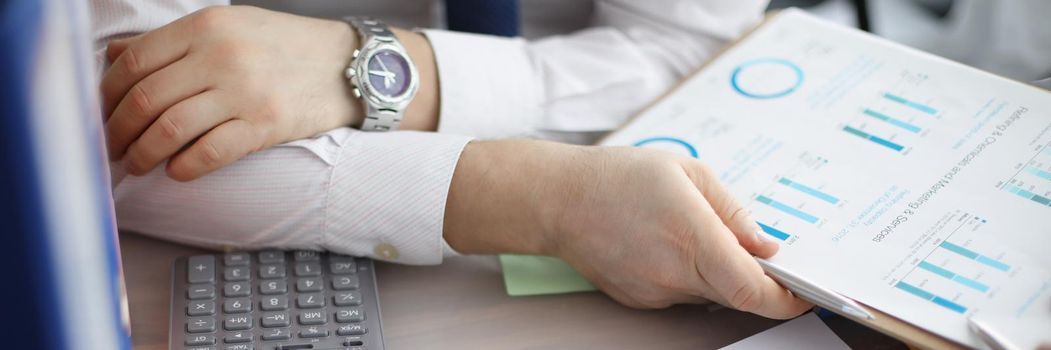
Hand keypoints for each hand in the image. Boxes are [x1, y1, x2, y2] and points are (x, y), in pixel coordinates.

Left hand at [101, 6, 358, 180]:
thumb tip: (115, 57)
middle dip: (118, 130)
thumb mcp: (231, 25)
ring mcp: (245, 91)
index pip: (135, 61)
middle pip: (146, 99)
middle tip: (111, 147)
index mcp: (208, 25)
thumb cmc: (286, 46)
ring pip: (170, 129)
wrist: (349, 65)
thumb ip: (176, 40)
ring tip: (137, 164)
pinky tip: (178, 171)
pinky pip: (209, 153)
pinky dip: (184, 167)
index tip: (102, 113)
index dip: (108, 94)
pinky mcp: (266, 125)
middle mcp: (222, 54)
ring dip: (143, 154)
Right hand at [444, 140, 811, 318]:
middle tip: (763, 255)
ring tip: (695, 232)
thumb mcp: (686, 172)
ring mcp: (654, 292)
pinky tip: (669, 243)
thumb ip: (733, 210)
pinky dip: (691, 275)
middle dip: (758, 280)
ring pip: (710, 294)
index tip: (803, 291)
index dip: (786, 299)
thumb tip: (766, 246)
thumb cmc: (618, 176)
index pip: (753, 290)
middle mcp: (674, 273)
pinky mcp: (639, 299)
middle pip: (737, 296)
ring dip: (721, 274)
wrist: (556, 200)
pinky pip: (682, 293)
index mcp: (692, 237)